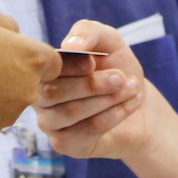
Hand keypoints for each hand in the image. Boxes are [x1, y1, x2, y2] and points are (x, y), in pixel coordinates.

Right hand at [0, 6, 60, 138]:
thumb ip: (9, 25)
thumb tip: (17, 37)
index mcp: (31, 59)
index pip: (54, 63)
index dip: (35, 57)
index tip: (13, 54)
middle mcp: (28, 90)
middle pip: (31, 81)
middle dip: (12, 72)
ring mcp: (10, 113)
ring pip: (10, 98)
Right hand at [35, 19, 151, 159]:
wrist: (138, 102)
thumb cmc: (117, 68)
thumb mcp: (108, 41)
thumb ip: (89, 32)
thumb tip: (68, 45)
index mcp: (43, 69)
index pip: (41, 69)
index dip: (69, 64)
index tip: (94, 60)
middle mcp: (38, 97)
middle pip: (52, 93)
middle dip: (92, 84)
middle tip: (121, 77)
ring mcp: (49, 123)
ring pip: (71, 112)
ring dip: (108, 98)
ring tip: (132, 88)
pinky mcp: (66, 145)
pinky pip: (87, 130)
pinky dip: (115, 114)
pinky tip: (131, 103)